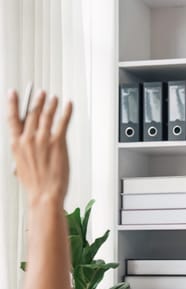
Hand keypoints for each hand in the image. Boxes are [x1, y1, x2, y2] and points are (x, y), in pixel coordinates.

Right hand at [8, 89, 71, 206]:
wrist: (45, 194)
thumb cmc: (35, 184)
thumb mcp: (21, 165)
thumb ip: (24, 152)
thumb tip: (26, 146)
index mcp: (16, 145)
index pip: (12, 118)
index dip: (13, 104)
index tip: (13, 93)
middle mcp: (28, 139)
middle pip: (32, 114)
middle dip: (37, 101)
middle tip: (40, 92)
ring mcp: (43, 140)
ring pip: (47, 115)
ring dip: (51, 104)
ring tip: (53, 97)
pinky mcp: (58, 142)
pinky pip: (62, 122)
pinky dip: (66, 111)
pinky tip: (68, 105)